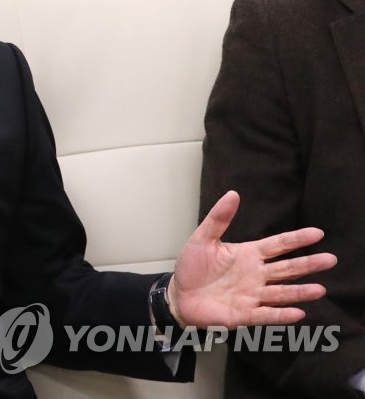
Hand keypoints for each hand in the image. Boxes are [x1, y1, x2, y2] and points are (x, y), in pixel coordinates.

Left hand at [169, 190, 336, 328]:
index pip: (278, 245)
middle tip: (330, 259)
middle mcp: (256, 275)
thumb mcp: (203, 239)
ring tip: (319, 289)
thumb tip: (232, 194)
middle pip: (286, 268)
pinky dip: (280, 314)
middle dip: (308, 264)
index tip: (317, 233)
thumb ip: (218, 218)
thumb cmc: (192, 267)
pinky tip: (297, 313)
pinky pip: (265, 314)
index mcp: (249, 255)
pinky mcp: (244, 314)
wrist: (179, 294)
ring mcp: (252, 295)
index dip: (296, 239)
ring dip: (299, 292)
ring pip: (281, 292)